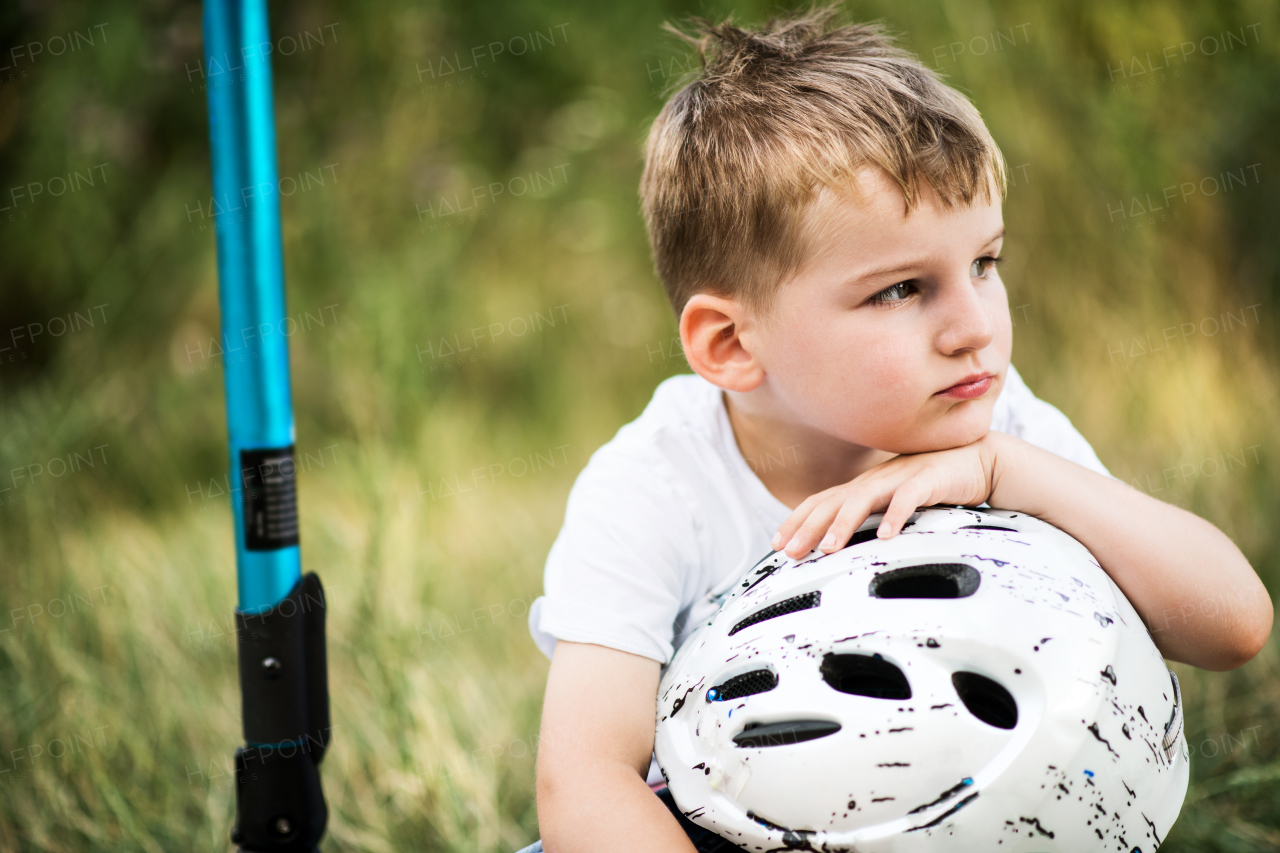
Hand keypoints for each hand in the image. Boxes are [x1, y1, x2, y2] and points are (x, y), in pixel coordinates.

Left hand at [770, 432, 1004, 559]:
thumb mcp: (893, 501)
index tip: (776, 545)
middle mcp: (875, 479)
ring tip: (828, 548)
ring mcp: (899, 476)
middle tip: (790, 553)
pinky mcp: (928, 478)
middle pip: (833, 502)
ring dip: (843, 524)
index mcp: (864, 486)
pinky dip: (896, 516)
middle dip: (808, 528)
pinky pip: (908, 497)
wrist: (979, 460)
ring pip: (863, 499)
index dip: (797, 521)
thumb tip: (843, 543)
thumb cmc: (933, 485)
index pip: (821, 502)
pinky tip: (887, 536)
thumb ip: (870, 516)